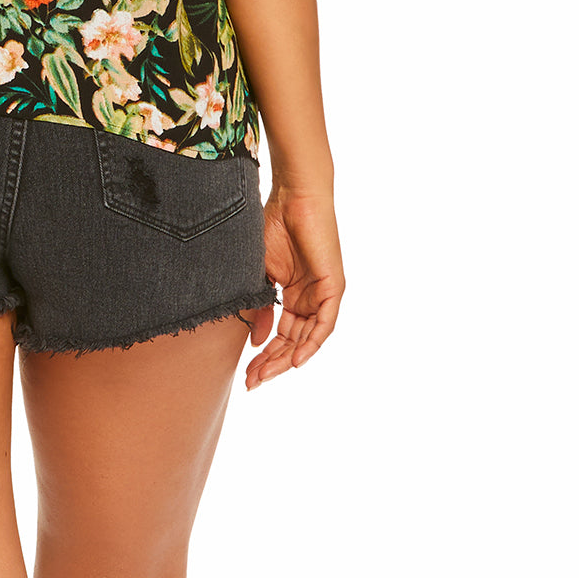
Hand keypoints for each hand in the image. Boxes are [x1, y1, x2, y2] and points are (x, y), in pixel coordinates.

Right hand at [243, 186, 343, 389]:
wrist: (293, 195)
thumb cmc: (273, 224)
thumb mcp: (260, 272)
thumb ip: (260, 305)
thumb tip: (257, 339)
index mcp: (292, 294)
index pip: (280, 334)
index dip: (264, 355)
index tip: (245, 372)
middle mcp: (309, 298)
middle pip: (293, 341)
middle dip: (272, 363)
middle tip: (252, 381)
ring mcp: (323, 294)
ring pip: (308, 338)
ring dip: (287, 358)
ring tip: (266, 374)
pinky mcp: (333, 287)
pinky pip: (325, 323)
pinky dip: (312, 342)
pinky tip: (295, 359)